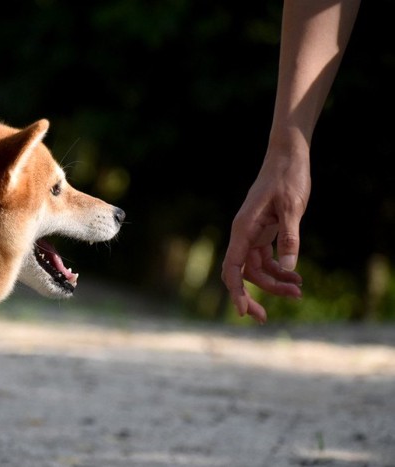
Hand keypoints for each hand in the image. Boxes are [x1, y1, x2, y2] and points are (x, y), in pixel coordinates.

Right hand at [221, 150, 308, 322]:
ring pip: (257, 270)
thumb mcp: (292, 208)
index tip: (242, 311)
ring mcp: (253, 235)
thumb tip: (289, 271)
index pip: (233, 267)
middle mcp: (243, 234)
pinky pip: (267, 260)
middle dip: (252, 296)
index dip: (235, 291)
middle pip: (242, 274)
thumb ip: (289, 238)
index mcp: (243, 229)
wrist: (288, 157)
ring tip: (298, 292)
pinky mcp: (264, 233)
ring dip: (274, 285)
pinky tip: (296, 278)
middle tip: (265, 319)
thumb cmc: (287, 178)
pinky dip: (280, 271)